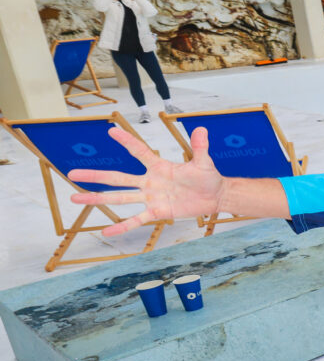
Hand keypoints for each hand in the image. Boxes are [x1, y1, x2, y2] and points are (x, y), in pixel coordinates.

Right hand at [68, 125, 223, 236]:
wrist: (214, 196)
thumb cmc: (207, 177)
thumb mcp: (203, 162)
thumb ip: (200, 147)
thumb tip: (201, 128)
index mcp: (159, 166)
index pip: (140, 151)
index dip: (127, 141)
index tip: (111, 130)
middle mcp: (150, 181)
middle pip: (118, 178)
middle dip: (95, 176)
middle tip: (72, 173)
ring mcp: (151, 197)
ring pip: (120, 198)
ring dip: (98, 198)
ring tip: (76, 197)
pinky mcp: (157, 212)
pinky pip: (137, 219)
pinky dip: (122, 226)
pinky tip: (106, 231)